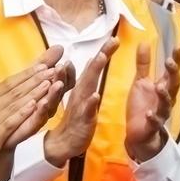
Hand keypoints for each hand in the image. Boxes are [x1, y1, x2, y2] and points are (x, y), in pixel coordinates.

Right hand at [0, 48, 66, 180]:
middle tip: (54, 68)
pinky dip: (22, 112)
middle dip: (35, 78)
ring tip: (51, 80)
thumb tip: (8, 97)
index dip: (26, 74)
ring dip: (34, 91)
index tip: (44, 65)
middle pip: (12, 90)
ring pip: (13, 104)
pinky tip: (35, 104)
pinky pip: (8, 124)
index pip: (6, 84)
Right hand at [43, 39, 117, 166]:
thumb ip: (84, 78)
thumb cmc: (75, 118)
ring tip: (101, 57)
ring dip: (93, 72)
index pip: (94, 66)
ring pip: (86, 86)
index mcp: (83, 87)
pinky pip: (86, 111)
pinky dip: (90, 102)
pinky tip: (95, 95)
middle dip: (101, 55)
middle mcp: (80, 92)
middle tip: (112, 40)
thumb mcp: (81, 97)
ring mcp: (80, 105)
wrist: (63, 142)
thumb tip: (85, 61)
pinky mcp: (82, 120)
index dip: (104, 52)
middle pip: (91, 70)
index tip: (116, 38)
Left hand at [125, 42, 178, 162]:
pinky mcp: (152, 126)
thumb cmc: (142, 105)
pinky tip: (148, 113)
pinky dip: (152, 118)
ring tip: (160, 87)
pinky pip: (155, 122)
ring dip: (164, 96)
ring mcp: (160, 113)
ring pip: (166, 104)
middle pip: (173, 86)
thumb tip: (144, 42)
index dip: (175, 60)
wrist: (139, 133)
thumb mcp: (141, 82)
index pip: (171, 72)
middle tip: (169, 62)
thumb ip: (143, 64)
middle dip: (173, 75)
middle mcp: (165, 99)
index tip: (177, 46)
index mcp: (163, 87)